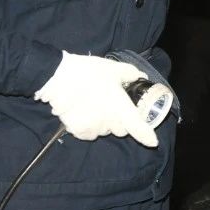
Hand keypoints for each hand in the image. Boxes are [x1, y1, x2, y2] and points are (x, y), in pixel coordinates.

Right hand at [34, 51, 157, 146]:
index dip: (146, 136)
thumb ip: (130, 74)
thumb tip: (140, 77)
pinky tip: (84, 112)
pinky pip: (90, 133)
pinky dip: (90, 126)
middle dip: (120, 121)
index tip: (152, 141)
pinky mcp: (78, 131)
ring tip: (95, 105)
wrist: (57, 78)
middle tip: (112, 105)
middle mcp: (108, 122)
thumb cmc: (88, 72)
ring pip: (105, 131)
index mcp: (120, 108)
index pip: (138, 128)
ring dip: (104, 122)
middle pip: (121, 130)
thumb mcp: (113, 68)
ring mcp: (92, 129)